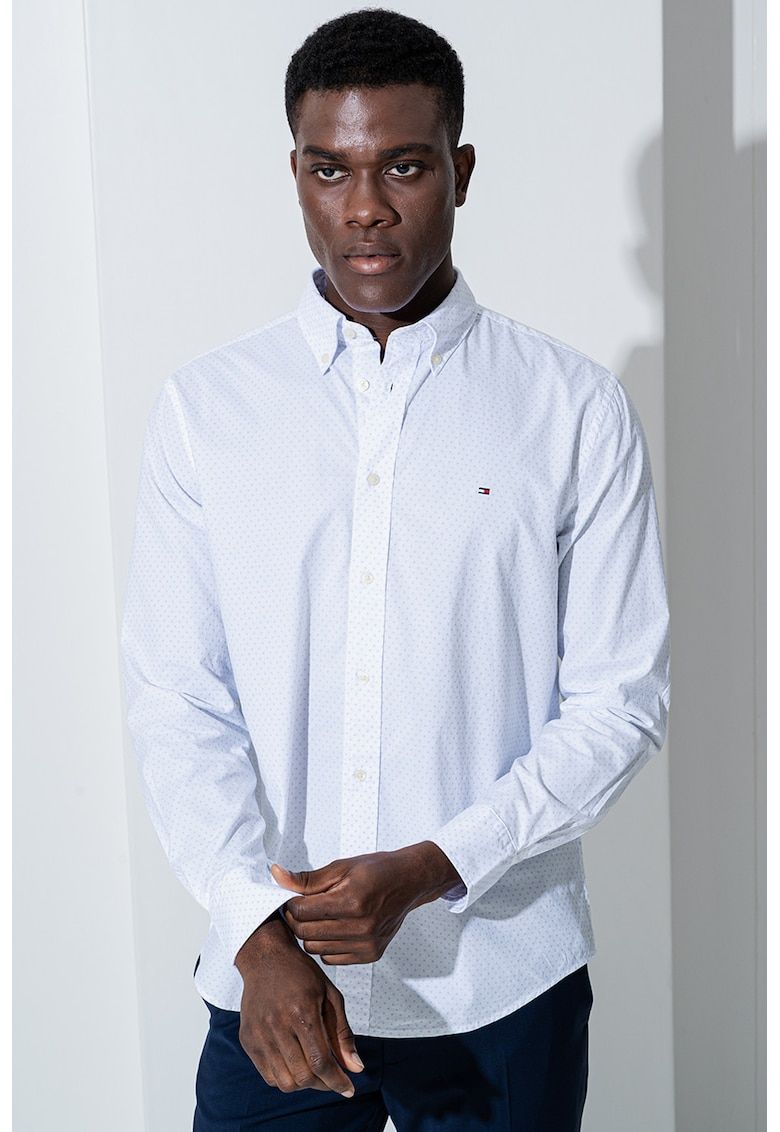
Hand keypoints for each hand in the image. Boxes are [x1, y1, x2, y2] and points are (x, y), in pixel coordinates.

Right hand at [235, 916, 363, 1095]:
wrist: (265, 957)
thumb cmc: (302, 974)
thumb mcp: (330, 996)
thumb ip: (342, 1034)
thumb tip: (356, 1068)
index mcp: (302, 1012)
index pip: (320, 1061)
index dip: (337, 1081)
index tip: (349, 1090)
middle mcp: (277, 1025)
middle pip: (302, 1077)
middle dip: (323, 1084)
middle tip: (333, 1078)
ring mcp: (259, 1034)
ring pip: (284, 1082)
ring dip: (304, 1084)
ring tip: (314, 1070)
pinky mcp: (248, 1039)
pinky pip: (268, 1075)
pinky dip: (285, 1078)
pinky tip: (295, 1063)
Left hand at [270, 842, 461, 964]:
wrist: (410, 881)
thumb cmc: (377, 870)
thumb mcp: (341, 867)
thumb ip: (307, 878)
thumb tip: (277, 875)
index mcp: (351, 900)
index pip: (301, 912)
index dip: (291, 904)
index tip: (294, 897)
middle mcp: (360, 926)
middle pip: (305, 932)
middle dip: (298, 919)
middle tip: (304, 906)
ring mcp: (367, 943)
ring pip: (315, 949)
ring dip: (311, 934)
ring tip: (322, 916)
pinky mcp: (371, 954)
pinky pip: (331, 959)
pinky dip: (327, 946)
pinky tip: (336, 929)